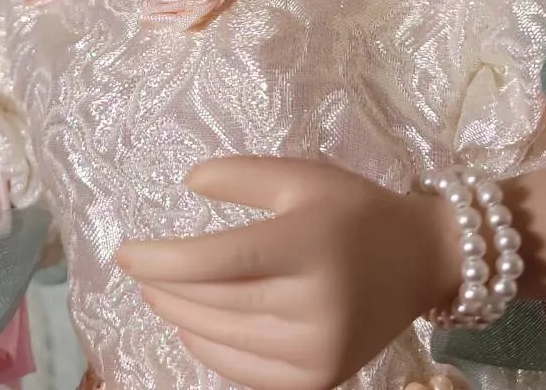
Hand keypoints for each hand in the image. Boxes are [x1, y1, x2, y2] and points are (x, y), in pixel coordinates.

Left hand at [116, 157, 457, 389]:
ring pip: (222, 339)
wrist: (421, 261)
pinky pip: (245, 373)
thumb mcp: (302, 176)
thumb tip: (186, 184)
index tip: (123, 252)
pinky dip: (210, 351)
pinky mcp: (320, 379)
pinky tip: (193, 328)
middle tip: (139, 270)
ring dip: (179, 317)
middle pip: (212, 301)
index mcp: (308, 245)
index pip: (216, 261)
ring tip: (158, 295)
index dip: (160, 259)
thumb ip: (242, 176)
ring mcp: (317, 350)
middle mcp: (313, 304)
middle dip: (164, 286)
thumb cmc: (354, 211)